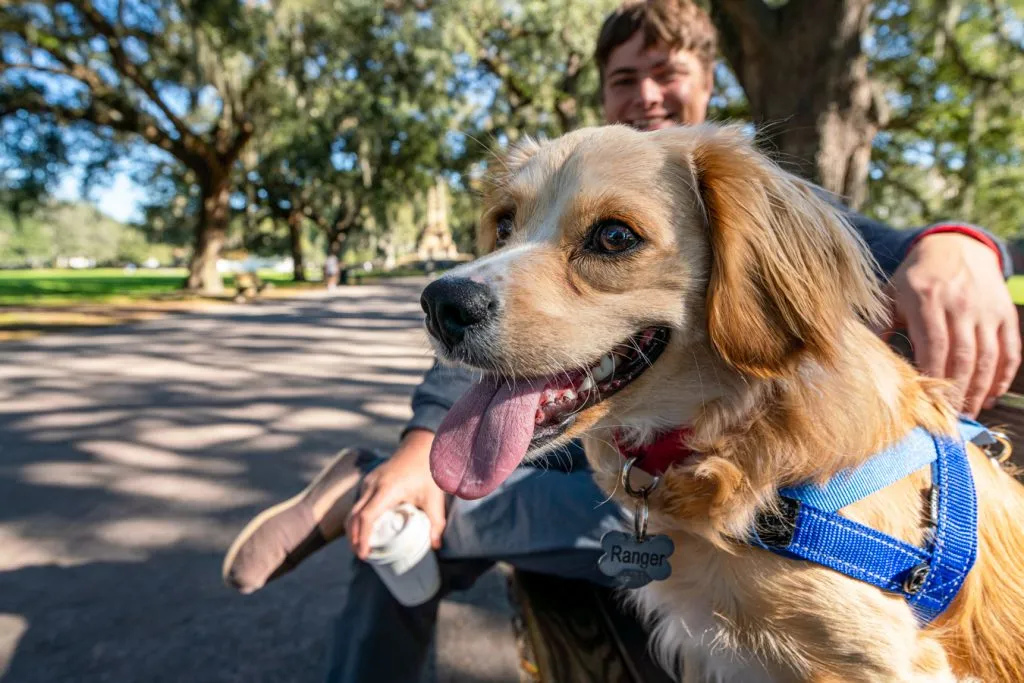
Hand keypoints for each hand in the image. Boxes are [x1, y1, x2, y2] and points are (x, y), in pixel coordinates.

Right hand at [345, 428, 447, 559]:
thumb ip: (436, 522)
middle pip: (354, 516)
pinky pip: (358, 503)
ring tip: (361, 546)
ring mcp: (368, 482)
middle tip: (361, 555)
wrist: (419, 448)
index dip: (362, 537)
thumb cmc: (426, 473)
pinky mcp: (368, 482)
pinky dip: (357, 518)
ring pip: (353, 509)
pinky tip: (365, 529)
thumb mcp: (434, 498)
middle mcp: (373, 485)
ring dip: (353, 529)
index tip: (363, 554)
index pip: (367, 517)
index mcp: (387, 490)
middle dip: (354, 538)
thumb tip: (435, 546)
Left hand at [888, 232, 1020, 416]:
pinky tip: (991, 396)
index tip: (925, 401)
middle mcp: (960, 304)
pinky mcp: (1005, 314)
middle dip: (956, 391)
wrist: (954, 246)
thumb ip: (878, 324)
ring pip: (988, 357)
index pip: (933, 344)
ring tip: (969, 413)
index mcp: (927, 299)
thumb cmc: (915, 278)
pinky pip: (1010, 350)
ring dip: (980, 389)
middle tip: (948, 417)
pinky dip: (1003, 377)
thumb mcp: (890, 294)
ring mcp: (986, 310)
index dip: (932, 375)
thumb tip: (860, 358)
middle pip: (963, 356)